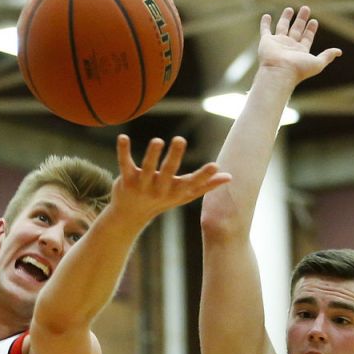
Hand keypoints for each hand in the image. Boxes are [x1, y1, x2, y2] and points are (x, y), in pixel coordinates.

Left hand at [111, 135, 230, 222]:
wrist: (130, 216)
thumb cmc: (162, 200)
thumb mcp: (184, 194)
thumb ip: (205, 186)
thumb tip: (230, 177)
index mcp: (176, 192)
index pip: (192, 185)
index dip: (204, 177)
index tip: (215, 166)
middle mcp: (159, 190)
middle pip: (167, 173)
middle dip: (174, 157)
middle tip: (180, 139)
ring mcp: (141, 185)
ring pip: (147, 168)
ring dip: (152, 154)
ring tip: (158, 140)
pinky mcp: (126, 179)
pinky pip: (125, 163)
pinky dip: (123, 151)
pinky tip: (123, 137)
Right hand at [257, 6, 340, 85]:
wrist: (279, 72)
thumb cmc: (298, 69)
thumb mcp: (317, 63)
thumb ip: (327, 56)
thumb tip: (339, 52)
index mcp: (300, 51)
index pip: (307, 38)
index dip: (311, 29)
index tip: (314, 21)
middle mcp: (289, 47)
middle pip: (296, 30)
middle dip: (301, 20)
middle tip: (306, 8)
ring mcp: (277, 43)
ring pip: (282, 27)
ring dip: (286, 18)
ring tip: (289, 9)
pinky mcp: (266, 41)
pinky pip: (265, 30)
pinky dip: (265, 23)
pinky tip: (266, 16)